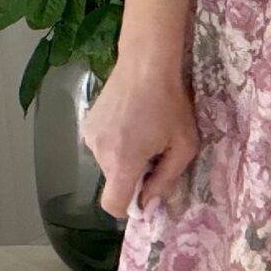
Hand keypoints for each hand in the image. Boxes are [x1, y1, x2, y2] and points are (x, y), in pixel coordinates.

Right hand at [83, 55, 200, 218]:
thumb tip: (149, 206)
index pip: (112, 205)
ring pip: (108, 163)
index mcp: (123, 161)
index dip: (129, 207)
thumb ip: (166, 181)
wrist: (146, 63)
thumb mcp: (183, 146)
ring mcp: (89, 136)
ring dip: (125, 157)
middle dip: (134, 175)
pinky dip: (116, 142)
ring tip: (143, 131)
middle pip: (114, 182)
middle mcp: (99, 152)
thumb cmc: (171, 103)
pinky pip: (102, 145)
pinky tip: (130, 121)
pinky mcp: (87, 123)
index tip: (145, 194)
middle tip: (155, 150)